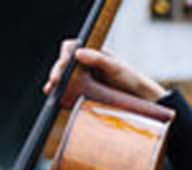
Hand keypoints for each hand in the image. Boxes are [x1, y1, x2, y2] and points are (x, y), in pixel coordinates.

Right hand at [42, 40, 166, 102]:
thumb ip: (99, 60)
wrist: (141, 99)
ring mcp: (84, 77)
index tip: (63, 66)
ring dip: (56, 83)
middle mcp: (85, 64)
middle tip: (54, 81)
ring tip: (50, 90)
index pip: (71, 48)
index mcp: (92, 53)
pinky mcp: (84, 91)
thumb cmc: (130, 80)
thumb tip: (78, 53)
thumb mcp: (116, 68)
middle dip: (57, 71)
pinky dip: (62, 93)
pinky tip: (56, 98)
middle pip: (64, 63)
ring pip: (64, 77)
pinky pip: (69, 90)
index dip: (64, 56)